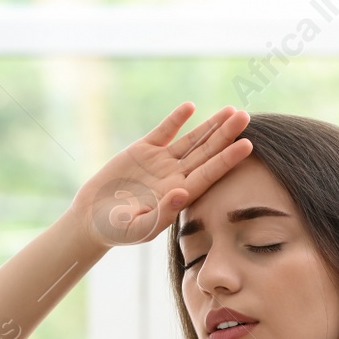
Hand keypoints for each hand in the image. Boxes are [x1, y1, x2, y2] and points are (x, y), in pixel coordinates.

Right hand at [66, 102, 252, 250]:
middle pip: (207, 152)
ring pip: (191, 140)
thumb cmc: (116, 231)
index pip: (209, 174)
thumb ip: (162, 214)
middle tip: (246, 116)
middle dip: (226, 134)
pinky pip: (163, 131)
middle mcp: (175, 176)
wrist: (92, 219)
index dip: (227, 159)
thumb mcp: (138, 228)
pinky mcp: (143, 151)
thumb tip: (183, 193)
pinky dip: (175, 119)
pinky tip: (190, 107)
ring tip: (230, 109)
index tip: (247, 145)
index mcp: (179, 195)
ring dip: (210, 125)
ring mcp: (161, 162)